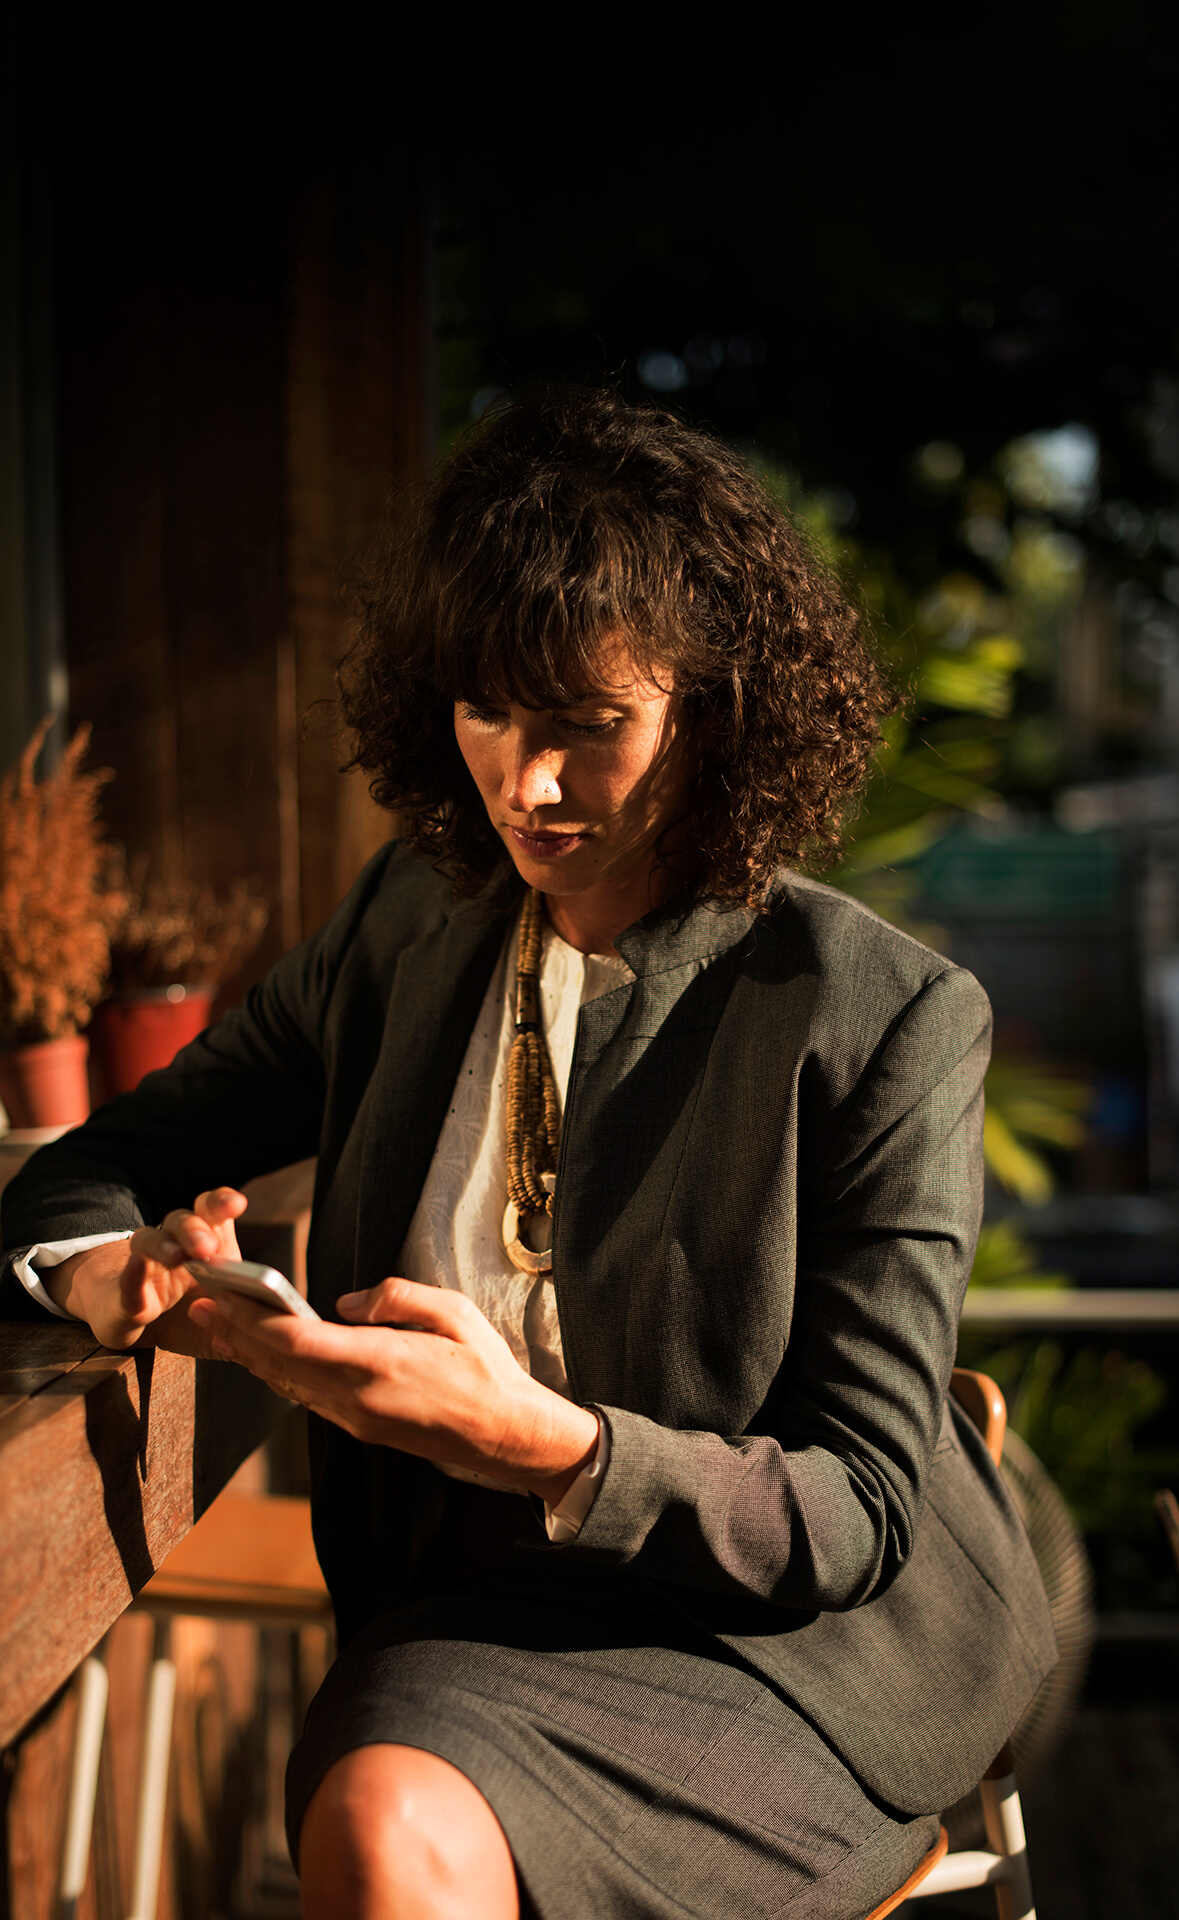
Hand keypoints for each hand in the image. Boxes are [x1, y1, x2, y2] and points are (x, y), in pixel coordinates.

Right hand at [46, 1188, 247, 1352]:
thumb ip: (237, 1326)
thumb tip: (262, 1335)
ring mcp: (145, 1267)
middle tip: (206, 1246)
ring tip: (177, 1256)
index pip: (211, 1213)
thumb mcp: (216, 1322)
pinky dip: (132, 1275)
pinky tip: (137, 1266)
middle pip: (181, 1221)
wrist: (133, 1328)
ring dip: (163, 1244)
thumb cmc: (182, 1317)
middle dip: (195, 1228)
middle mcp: (173, 1247)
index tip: (236, 1204)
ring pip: (148, 1239)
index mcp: (203, 1247)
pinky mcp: (123, 1296)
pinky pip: (126, 1281)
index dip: (222, 1203)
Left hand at [186, 1276, 599, 1505]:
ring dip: (250, 1355)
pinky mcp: (361, 1427)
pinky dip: (278, 1375)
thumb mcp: (452, 1311)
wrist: (504, 1433)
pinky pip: (307, 1398)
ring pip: (287, 1385)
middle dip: (236, 1332)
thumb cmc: (485, 1367)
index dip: (251, 1319)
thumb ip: (394, 1298)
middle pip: (279, 1365)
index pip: (296, 1342)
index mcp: (379, 1363)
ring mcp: (356, 1418)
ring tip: (220, 1326)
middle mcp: (357, 1397)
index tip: (221, 1295)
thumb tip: (344, 1301)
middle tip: (202, 1302)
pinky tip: (265, 1359)